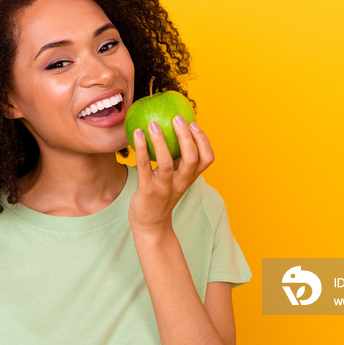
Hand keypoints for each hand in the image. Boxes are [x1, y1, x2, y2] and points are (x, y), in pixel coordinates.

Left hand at [129, 115, 213, 233]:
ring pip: (167, 162)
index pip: (207, 159)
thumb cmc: (161, 196)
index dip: (203, 140)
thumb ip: (176, 160)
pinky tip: (136, 134)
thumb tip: (172, 130)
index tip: (193, 124)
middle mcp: (181, 183)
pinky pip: (144, 167)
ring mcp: (164, 188)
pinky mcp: (147, 191)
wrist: (150, 225)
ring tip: (153, 124)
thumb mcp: (174, 178)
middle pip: (191, 158)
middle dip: (187, 137)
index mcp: (189, 178)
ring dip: (161, 141)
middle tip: (177, 118)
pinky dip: (141, 148)